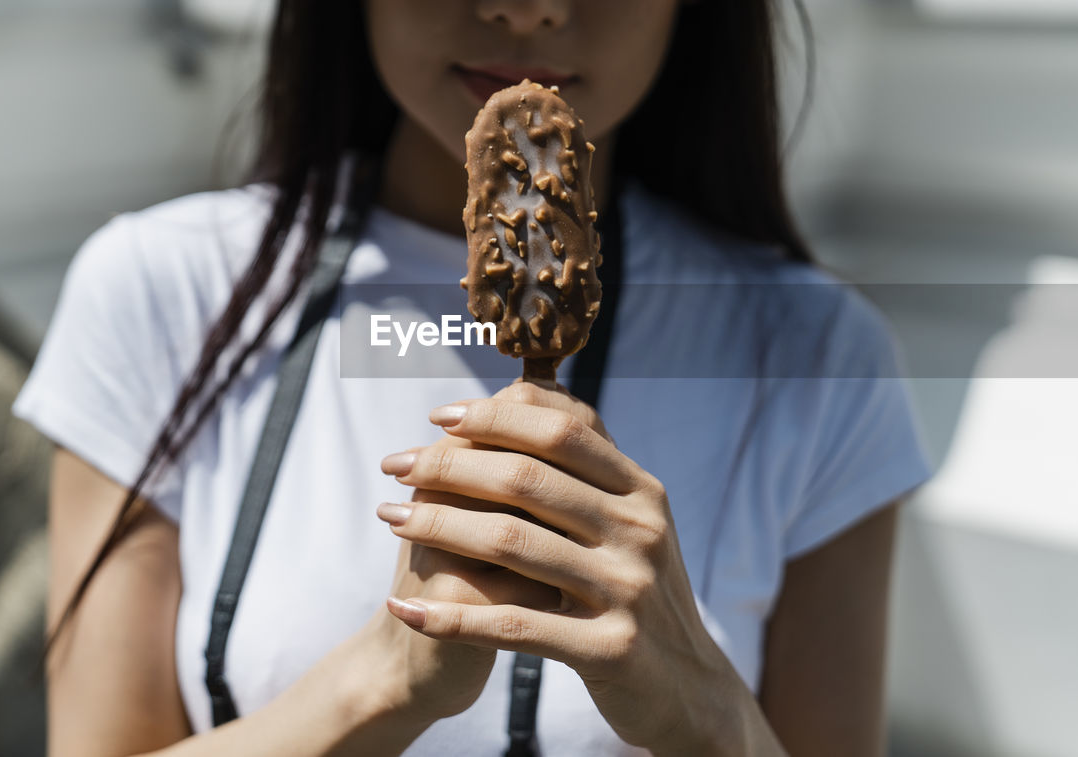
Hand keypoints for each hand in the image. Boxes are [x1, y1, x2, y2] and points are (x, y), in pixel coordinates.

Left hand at [376, 382, 747, 751]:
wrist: (686, 689)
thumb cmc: (634, 592)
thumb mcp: (627, 521)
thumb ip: (582, 467)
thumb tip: (521, 388)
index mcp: (642, 491)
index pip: (561, 431)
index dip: (493, 417)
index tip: (436, 416)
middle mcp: (641, 532)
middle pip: (528, 478)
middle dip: (448, 464)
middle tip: (394, 464)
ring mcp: (629, 590)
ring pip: (511, 542)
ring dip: (437, 526)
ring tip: (390, 519)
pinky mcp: (611, 650)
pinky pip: (512, 626)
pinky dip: (451, 617)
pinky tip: (406, 609)